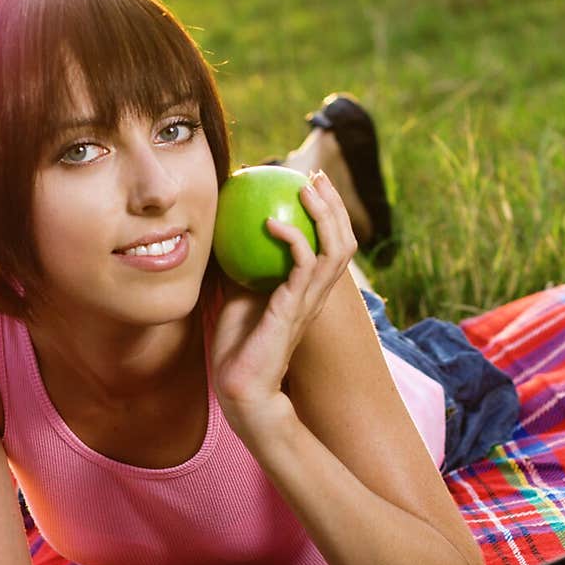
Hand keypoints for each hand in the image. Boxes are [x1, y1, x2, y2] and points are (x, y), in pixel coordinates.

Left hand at [209, 171, 356, 440]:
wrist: (240, 388)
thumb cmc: (236, 349)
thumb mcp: (234, 296)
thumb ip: (237, 267)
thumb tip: (220, 232)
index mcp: (308, 291)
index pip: (331, 245)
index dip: (328, 213)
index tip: (308, 184)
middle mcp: (316, 295)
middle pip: (344, 241)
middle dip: (334, 204)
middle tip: (314, 176)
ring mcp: (309, 302)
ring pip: (335, 249)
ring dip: (323, 214)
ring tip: (305, 188)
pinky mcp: (293, 309)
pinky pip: (303, 265)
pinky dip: (291, 239)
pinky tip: (271, 222)